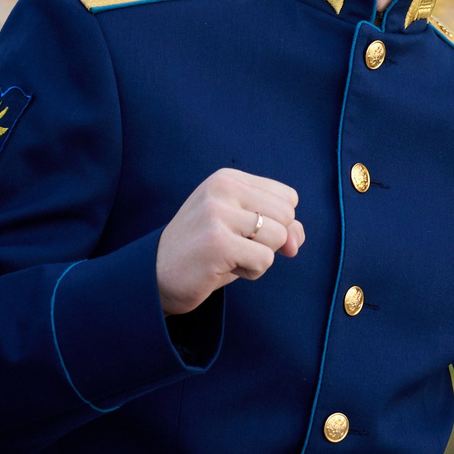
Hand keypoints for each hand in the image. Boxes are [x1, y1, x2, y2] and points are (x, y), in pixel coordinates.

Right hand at [154, 169, 304, 315]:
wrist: (156, 276)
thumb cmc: (206, 252)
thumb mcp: (243, 229)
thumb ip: (280, 226)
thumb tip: (297, 240)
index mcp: (227, 178)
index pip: (288, 197)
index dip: (279, 223)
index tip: (245, 232)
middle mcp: (221, 188)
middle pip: (288, 216)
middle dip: (271, 241)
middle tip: (235, 247)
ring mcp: (217, 213)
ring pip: (279, 238)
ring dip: (260, 257)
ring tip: (228, 257)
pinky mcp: (217, 242)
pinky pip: (265, 260)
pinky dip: (251, 272)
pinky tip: (222, 268)